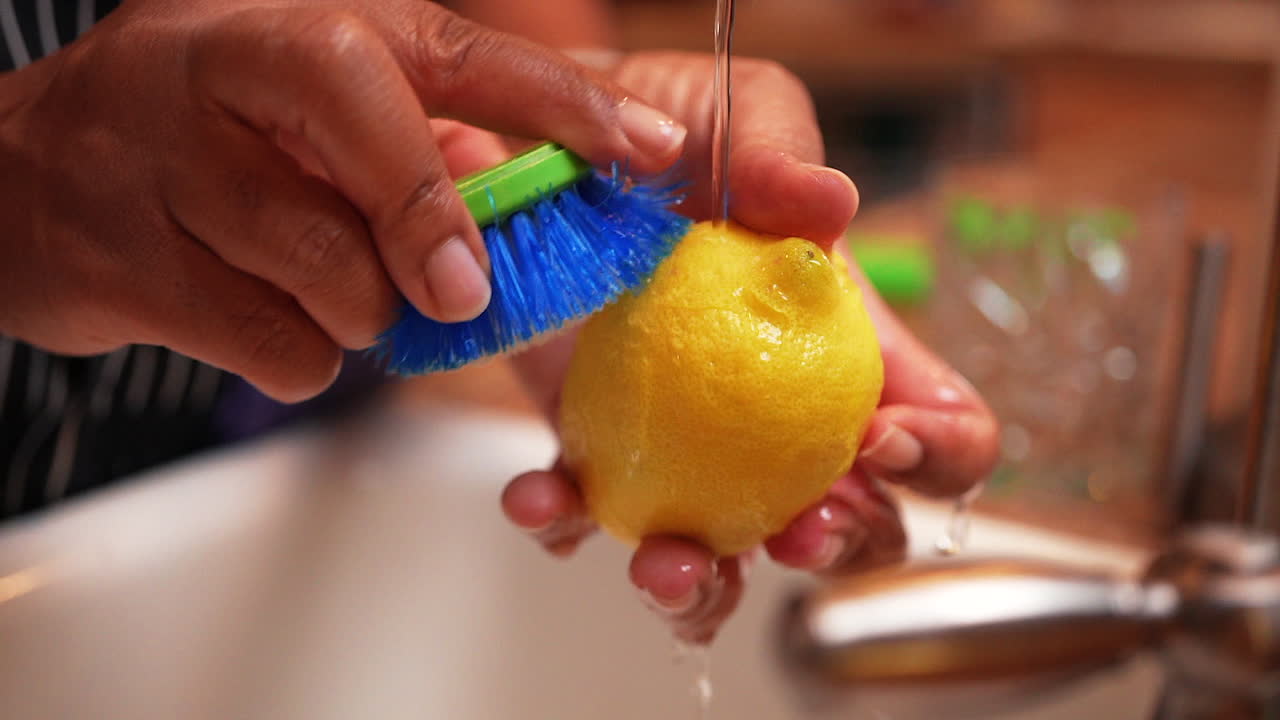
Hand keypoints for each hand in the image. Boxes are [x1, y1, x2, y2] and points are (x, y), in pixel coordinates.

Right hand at [0, 0, 684, 401]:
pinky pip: (277, 348)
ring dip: (356, 308)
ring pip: (330, 273)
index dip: (564, 105)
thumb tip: (526, 186)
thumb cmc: (204, 129)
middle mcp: (229, 71)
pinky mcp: (128, 264)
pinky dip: (297, 355)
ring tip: (321, 282)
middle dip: (434, 229)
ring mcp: (165, 165)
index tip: (654, 152)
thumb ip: (414, 131)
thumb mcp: (307, 98)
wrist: (27, 173)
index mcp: (301, 24)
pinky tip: (258, 310)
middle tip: (461, 288)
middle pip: (377, 151)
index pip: (459, 54)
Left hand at [501, 52, 998, 643]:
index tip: (877, 438)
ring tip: (665, 565)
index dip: (937, 457)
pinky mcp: (600, 452)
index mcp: (845, 350)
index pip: (944, 433)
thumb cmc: (669, 125)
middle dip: (836, 548)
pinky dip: (565, 525)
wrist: (555, 141)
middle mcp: (778, 417)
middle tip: (794, 531)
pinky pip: (587, 521)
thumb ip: (780, 155)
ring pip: (720, 562)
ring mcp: (688, 449)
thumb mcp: (736, 116)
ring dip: (701, 590)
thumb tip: (829, 206)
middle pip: (851, 525)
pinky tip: (541, 494)